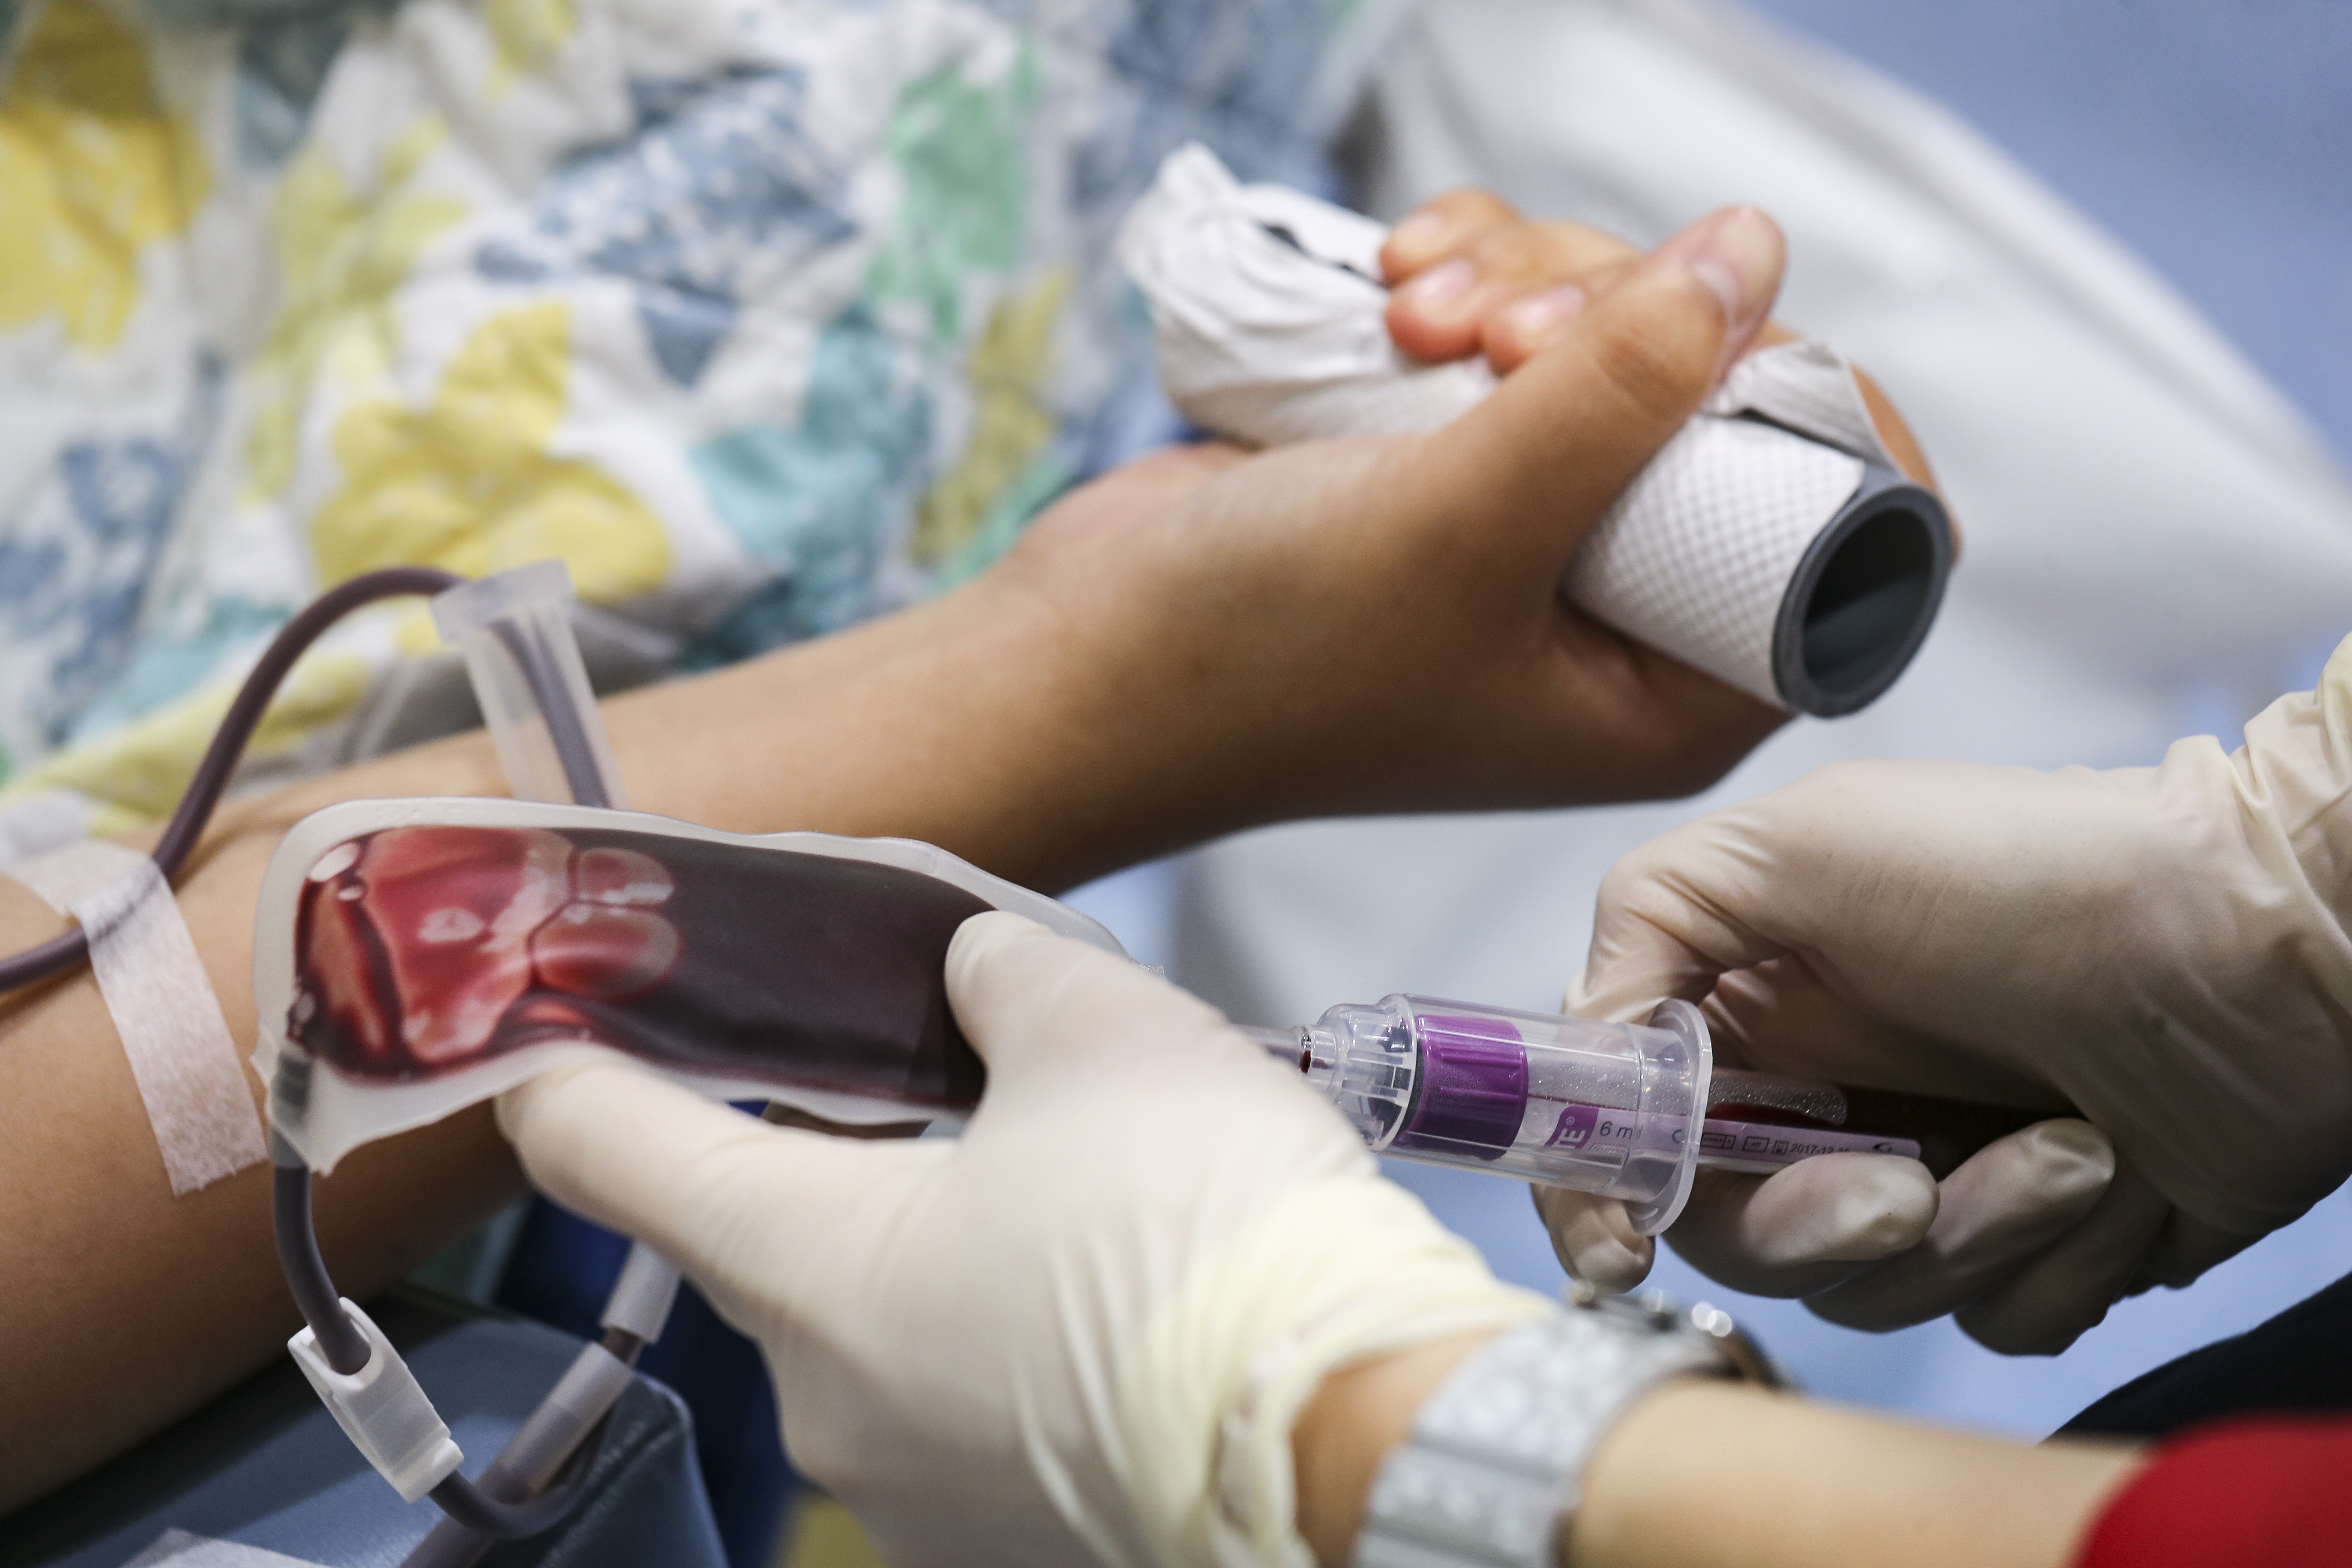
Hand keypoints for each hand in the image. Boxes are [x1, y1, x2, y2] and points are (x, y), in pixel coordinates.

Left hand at [498, 913, 1546, 1566]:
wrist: (1364, 1450)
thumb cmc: (1207, 1228)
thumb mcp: (1107, 1030)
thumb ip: (1000, 974)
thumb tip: (972, 977)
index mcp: (808, 1265)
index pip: (606, 1148)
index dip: (560, 1064)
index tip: (548, 1015)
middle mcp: (822, 1401)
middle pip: (774, 1230)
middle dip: (845, 1139)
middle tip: (953, 1068)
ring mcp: (906, 1496)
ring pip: (881, 1319)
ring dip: (941, 1239)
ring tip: (1077, 1183)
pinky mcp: (994, 1541)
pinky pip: (958, 1402)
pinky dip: (1002, 1332)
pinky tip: (1111, 1289)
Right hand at [996, 206, 1798, 864]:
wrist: (1081, 664)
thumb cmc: (1266, 657)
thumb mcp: (1466, 525)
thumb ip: (1624, 389)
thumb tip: (1753, 250)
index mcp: (1672, 688)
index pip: (1853, 537)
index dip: (1814, 412)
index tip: (1717, 338)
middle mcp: (1620, 608)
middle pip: (1730, 395)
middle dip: (1625, 317)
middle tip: (1499, 337)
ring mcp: (1532, 526)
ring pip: (1614, 332)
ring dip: (1522, 280)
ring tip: (1411, 314)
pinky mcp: (1449, 458)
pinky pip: (1516, 321)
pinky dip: (1466, 280)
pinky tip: (1390, 290)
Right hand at [1541, 640, 2351, 1352]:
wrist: (2263, 937)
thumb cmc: (2028, 873)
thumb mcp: (1798, 843)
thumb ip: (1645, 926)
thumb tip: (1578, 1049)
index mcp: (1754, 1009)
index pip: (1625, 1130)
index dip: (1598, 1193)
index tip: (1619, 1238)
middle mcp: (1829, 1099)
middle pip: (1739, 1234)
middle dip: (1815, 1222)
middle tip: (1901, 1181)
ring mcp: (1935, 1174)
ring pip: (1872, 1289)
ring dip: (1972, 1229)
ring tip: (2069, 1139)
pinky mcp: (2039, 1240)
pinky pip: (1995, 1316)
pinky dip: (2054, 1255)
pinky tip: (2114, 1167)